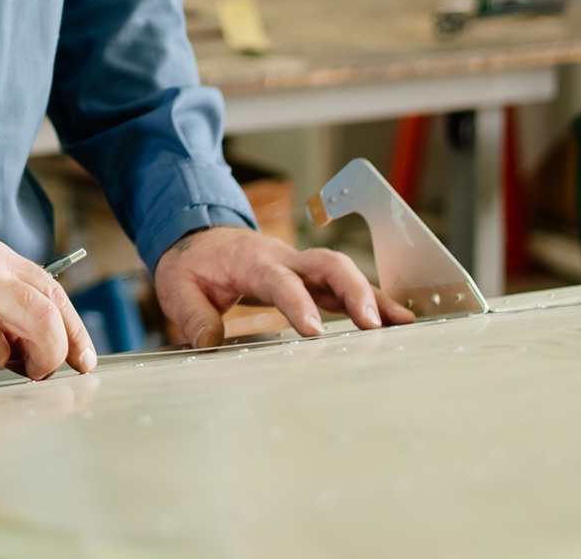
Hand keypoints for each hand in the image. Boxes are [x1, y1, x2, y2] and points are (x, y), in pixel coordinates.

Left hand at [152, 225, 413, 347]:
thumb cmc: (191, 264)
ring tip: (405, 324)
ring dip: (374, 297)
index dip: (299, 303)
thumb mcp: (176, 286)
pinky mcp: (312, 279)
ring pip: (345, 273)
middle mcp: (284, 259)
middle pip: (327, 264)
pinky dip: (374, 300)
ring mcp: (302, 268)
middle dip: (353, 291)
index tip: (314, 332)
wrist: (198, 237)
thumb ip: (192, 315)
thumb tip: (208, 343)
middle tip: (372, 325)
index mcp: (251, 261)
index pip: (280, 280)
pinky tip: (398, 320)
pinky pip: (346, 286)